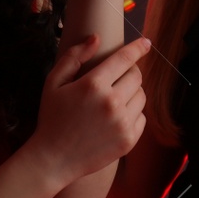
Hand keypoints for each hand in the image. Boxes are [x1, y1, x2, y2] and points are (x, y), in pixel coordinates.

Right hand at [28, 34, 149, 184]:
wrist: (54, 159)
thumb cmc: (52, 117)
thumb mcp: (54, 83)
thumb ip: (74, 57)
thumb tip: (96, 38)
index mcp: (93, 84)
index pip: (124, 58)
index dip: (138, 47)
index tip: (146, 42)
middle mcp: (111, 102)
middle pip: (136, 76)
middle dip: (130, 72)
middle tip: (118, 77)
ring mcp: (122, 123)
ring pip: (141, 96)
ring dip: (132, 92)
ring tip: (115, 98)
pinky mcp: (128, 140)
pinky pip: (142, 117)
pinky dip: (133, 113)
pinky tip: (116, 117)